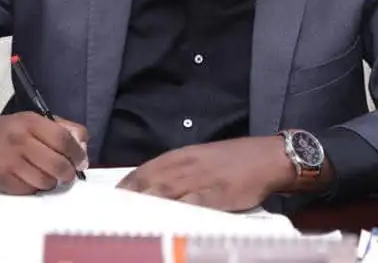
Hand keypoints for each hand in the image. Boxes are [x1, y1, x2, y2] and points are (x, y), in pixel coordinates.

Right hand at [0, 110, 88, 194]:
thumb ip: (62, 129)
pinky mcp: (0, 178)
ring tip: (48, 176)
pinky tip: (31, 179)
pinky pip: (28, 190)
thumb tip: (83, 146)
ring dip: (51, 182)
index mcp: (30, 122)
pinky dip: (34, 188)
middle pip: (57, 164)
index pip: (63, 139)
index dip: (78, 153)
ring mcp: (9, 161)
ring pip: (44, 181)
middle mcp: (19, 140)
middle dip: (69, 173)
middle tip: (70, 174)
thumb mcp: (34, 120)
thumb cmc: (10, 130)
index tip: (82, 161)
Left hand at [117, 136, 293, 211]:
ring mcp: (201, 180)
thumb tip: (153, 186)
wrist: (267, 157)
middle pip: (151, 182)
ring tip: (127, 218)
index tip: (111, 199)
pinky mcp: (217, 195)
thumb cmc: (233, 160)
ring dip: (146, 203)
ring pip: (167, 192)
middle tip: (111, 213)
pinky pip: (194, 203)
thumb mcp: (201, 159)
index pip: (145, 169)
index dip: (127, 185)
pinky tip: (166, 220)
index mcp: (181, 156)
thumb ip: (178, 171)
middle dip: (130, 197)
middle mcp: (187, 166)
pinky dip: (178, 211)